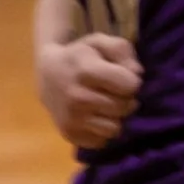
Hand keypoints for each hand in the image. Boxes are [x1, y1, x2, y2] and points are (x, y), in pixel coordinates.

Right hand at [38, 30, 141, 149]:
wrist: (47, 75)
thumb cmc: (80, 56)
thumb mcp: (99, 42)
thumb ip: (122, 51)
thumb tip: (137, 74)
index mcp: (86, 71)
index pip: (131, 85)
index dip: (130, 80)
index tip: (120, 76)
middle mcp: (77, 97)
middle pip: (125, 108)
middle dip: (124, 99)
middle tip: (113, 92)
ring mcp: (71, 119)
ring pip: (115, 128)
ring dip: (114, 117)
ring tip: (104, 105)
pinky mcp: (69, 135)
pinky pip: (101, 141)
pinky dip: (101, 130)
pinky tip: (93, 116)